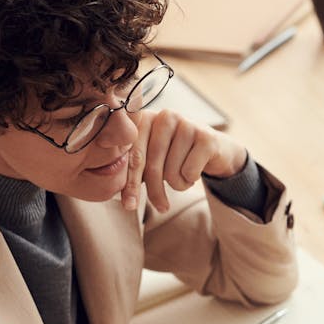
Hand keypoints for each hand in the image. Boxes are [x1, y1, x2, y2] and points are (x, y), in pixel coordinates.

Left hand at [124, 109, 248, 212]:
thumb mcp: (152, 158)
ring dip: (178, 185)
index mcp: (145, 119)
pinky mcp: (206, 136)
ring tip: (183, 177)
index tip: (129, 206)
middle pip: (152, 166)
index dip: (130, 184)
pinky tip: (195, 171)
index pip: (134, 157)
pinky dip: (191, 180)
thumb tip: (110, 190)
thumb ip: (132, 166)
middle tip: (162, 208)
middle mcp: (165, 116)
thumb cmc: (175, 155)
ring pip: (172, 172)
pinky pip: (190, 172)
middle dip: (155, 192)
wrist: (213, 149)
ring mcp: (187, 124)